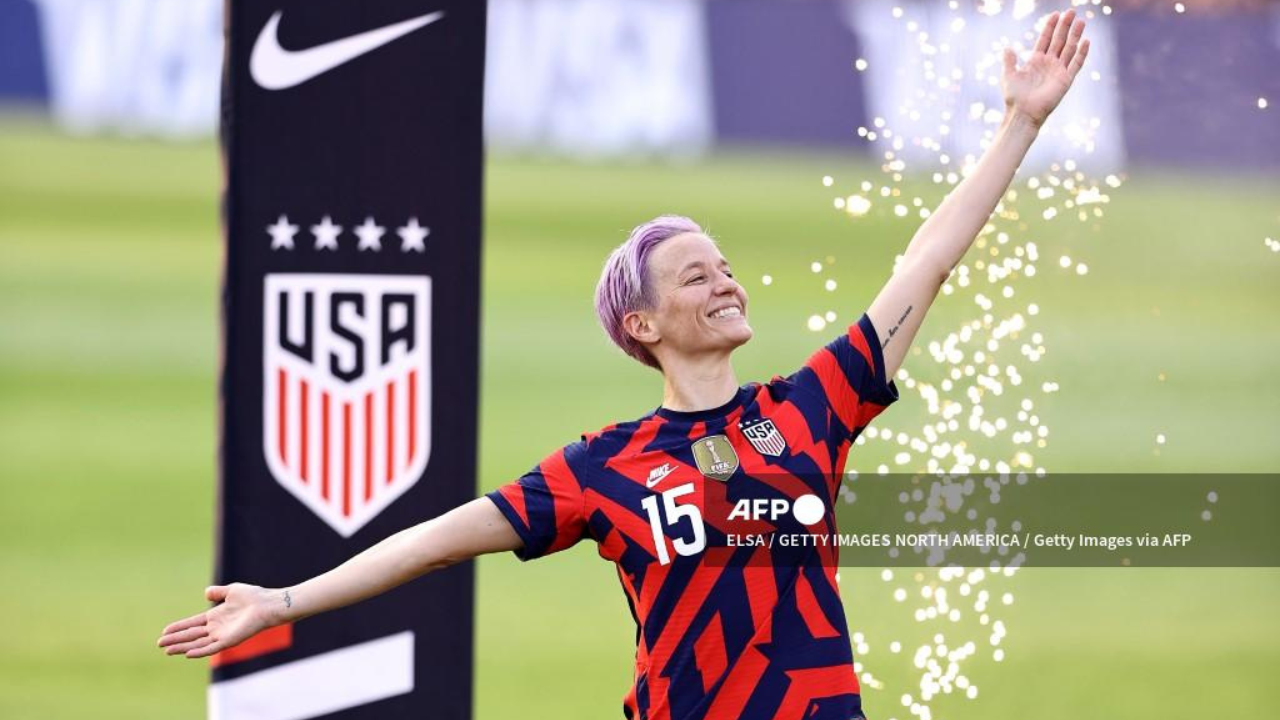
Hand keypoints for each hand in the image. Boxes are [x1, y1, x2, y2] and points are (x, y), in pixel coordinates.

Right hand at [156, 583, 277, 658]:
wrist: (268, 604)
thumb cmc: (253, 596)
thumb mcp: (231, 591)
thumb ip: (218, 592)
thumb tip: (206, 592)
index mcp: (216, 617)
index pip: (193, 624)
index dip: (179, 627)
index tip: (164, 630)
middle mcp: (217, 628)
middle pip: (192, 635)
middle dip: (176, 639)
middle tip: (159, 643)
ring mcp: (222, 635)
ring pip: (198, 643)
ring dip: (182, 647)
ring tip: (167, 650)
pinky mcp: (229, 641)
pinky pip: (211, 648)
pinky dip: (199, 651)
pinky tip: (187, 653)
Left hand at [1001, 9, 1089, 127]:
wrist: (1022, 113)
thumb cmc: (1014, 97)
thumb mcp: (1009, 75)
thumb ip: (1009, 61)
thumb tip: (1007, 48)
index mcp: (1035, 60)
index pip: (1045, 39)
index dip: (1050, 27)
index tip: (1056, 14)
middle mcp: (1049, 63)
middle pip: (1059, 40)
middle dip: (1065, 26)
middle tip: (1072, 11)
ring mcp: (1058, 71)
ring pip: (1069, 49)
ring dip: (1075, 35)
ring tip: (1081, 21)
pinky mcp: (1066, 80)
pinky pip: (1076, 64)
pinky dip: (1082, 53)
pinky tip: (1086, 41)